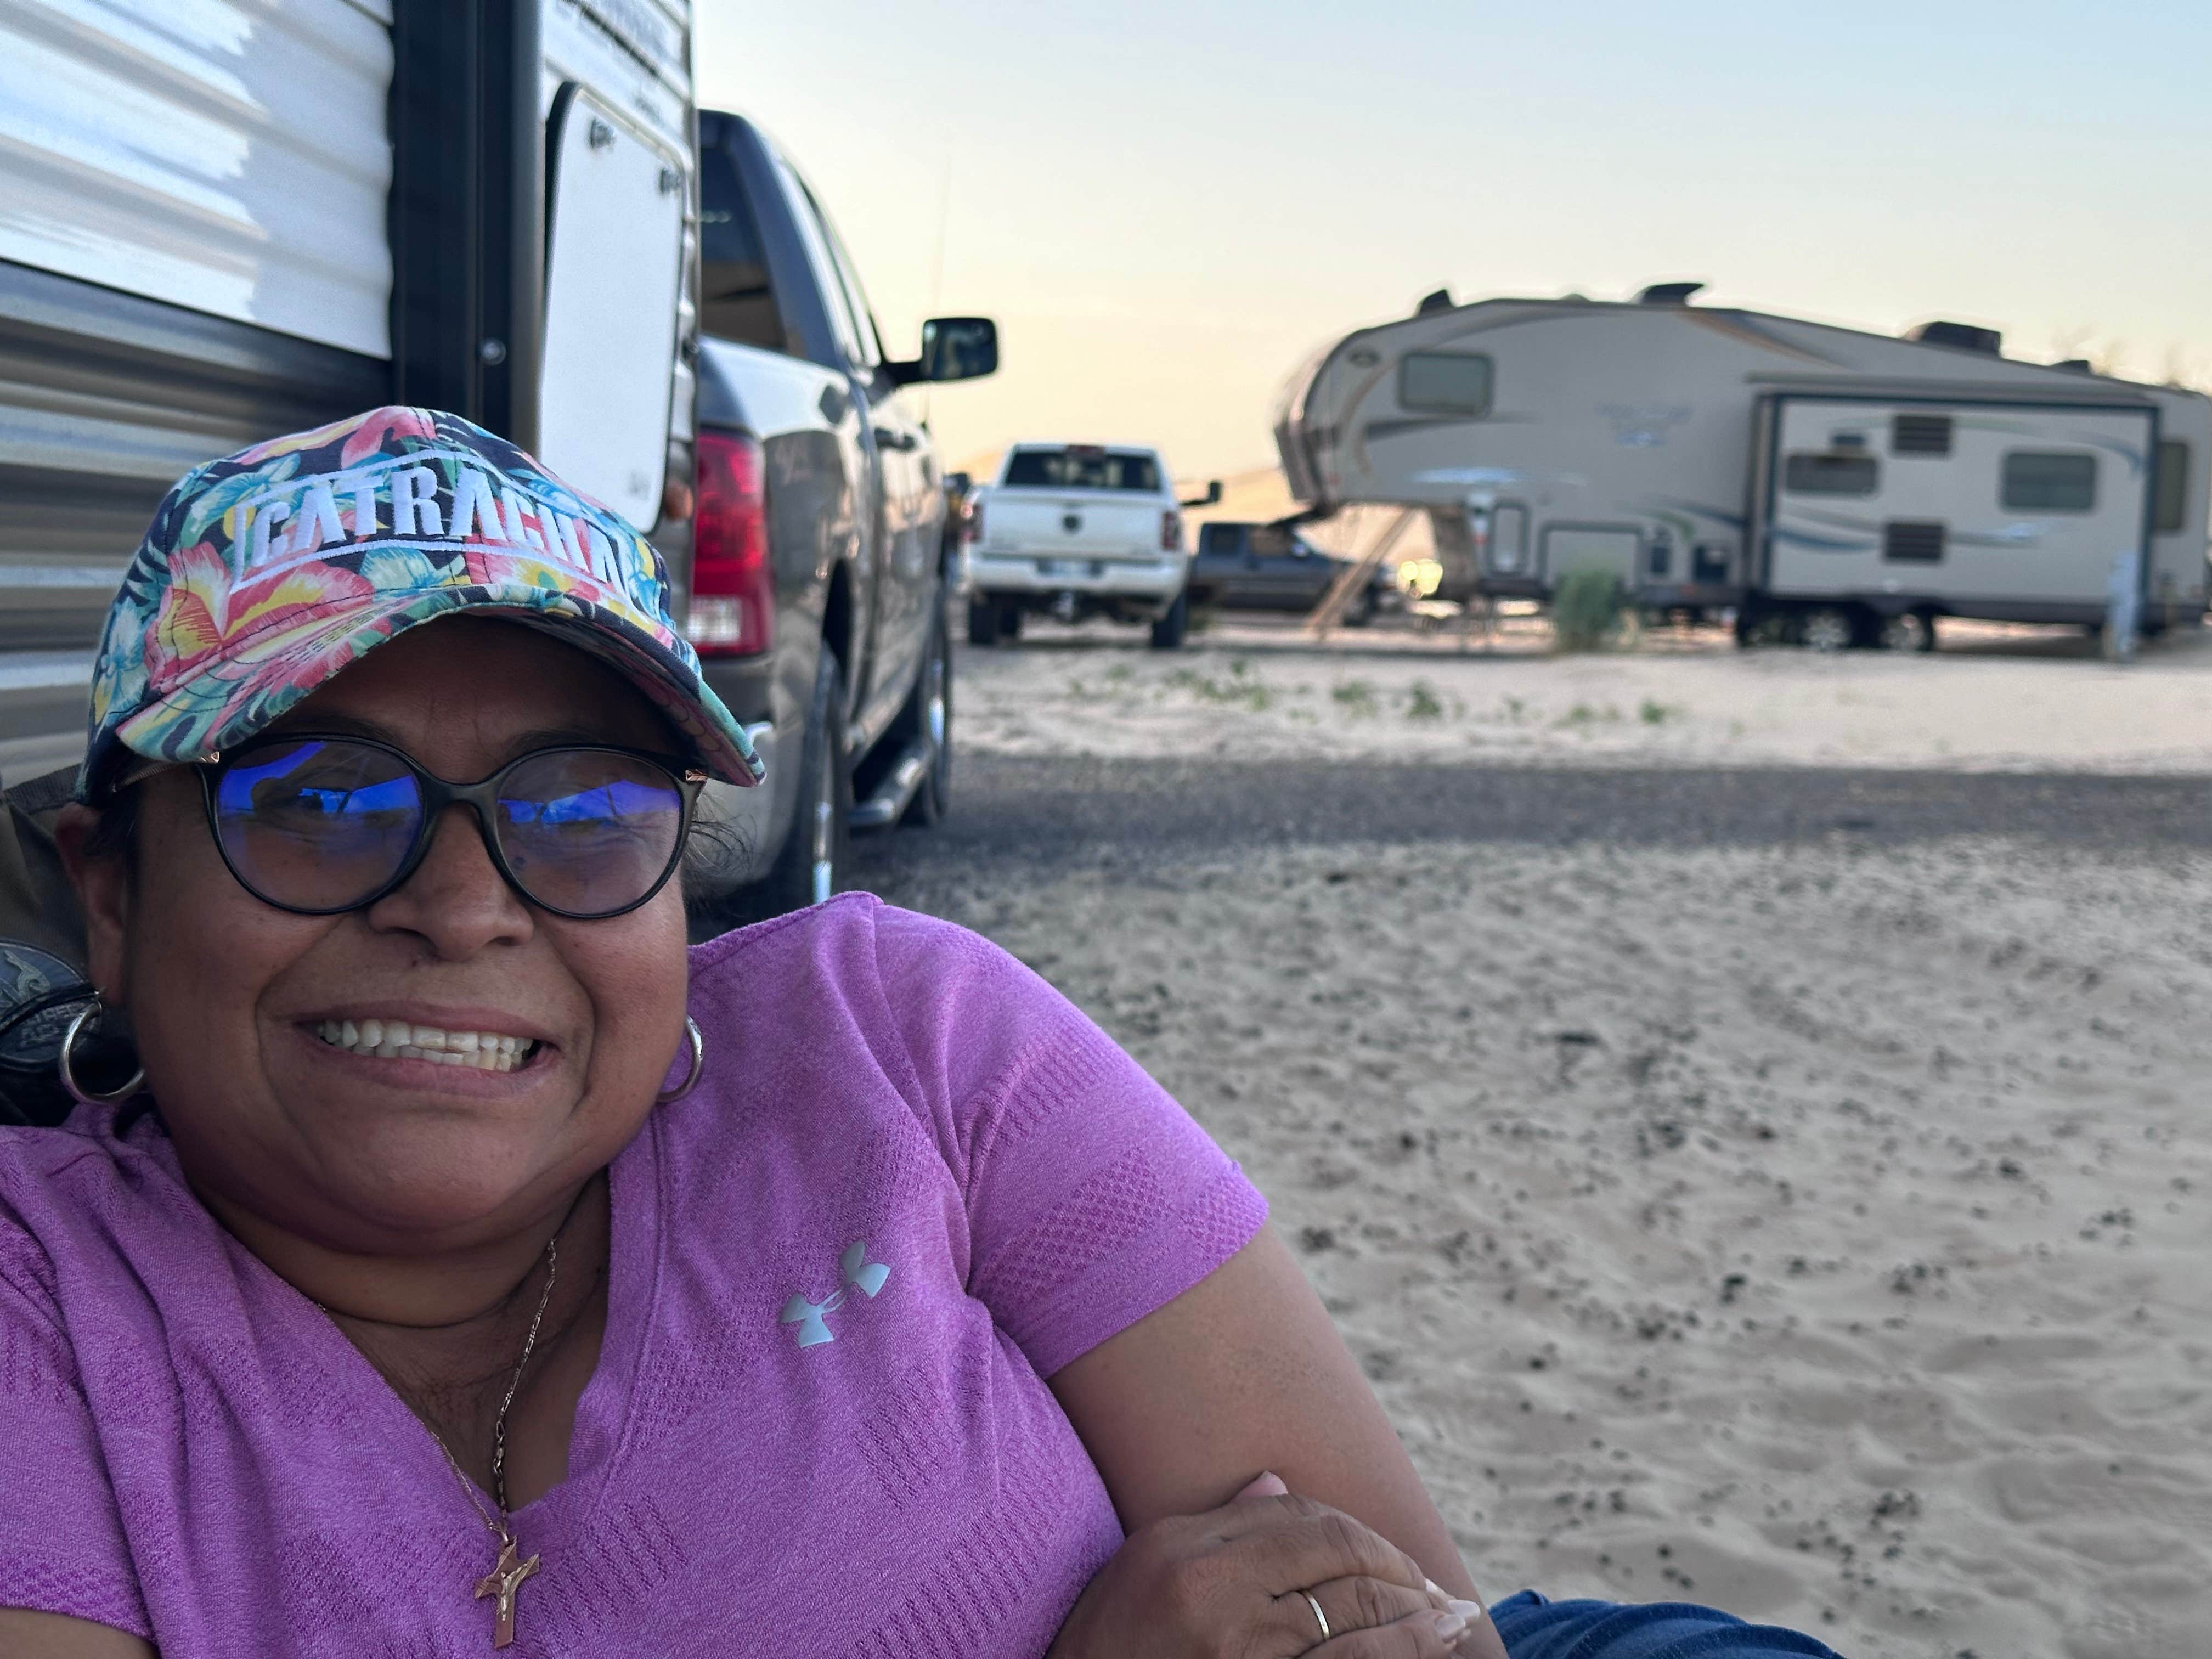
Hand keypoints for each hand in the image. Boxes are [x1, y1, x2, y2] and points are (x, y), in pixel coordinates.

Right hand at [1048, 1472, 1486, 1656]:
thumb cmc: (1107, 1649)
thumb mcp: (1143, 1574)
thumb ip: (1214, 1528)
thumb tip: (1277, 1485)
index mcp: (1182, 1551)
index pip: (1295, 1516)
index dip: (1355, 1532)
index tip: (1387, 1553)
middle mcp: (1213, 1594)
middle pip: (1335, 1556)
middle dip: (1396, 1568)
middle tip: (1432, 1587)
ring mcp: (1242, 1652)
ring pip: (1356, 1615)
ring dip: (1416, 1616)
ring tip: (1448, 1620)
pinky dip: (1401, 1652)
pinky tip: (1431, 1647)